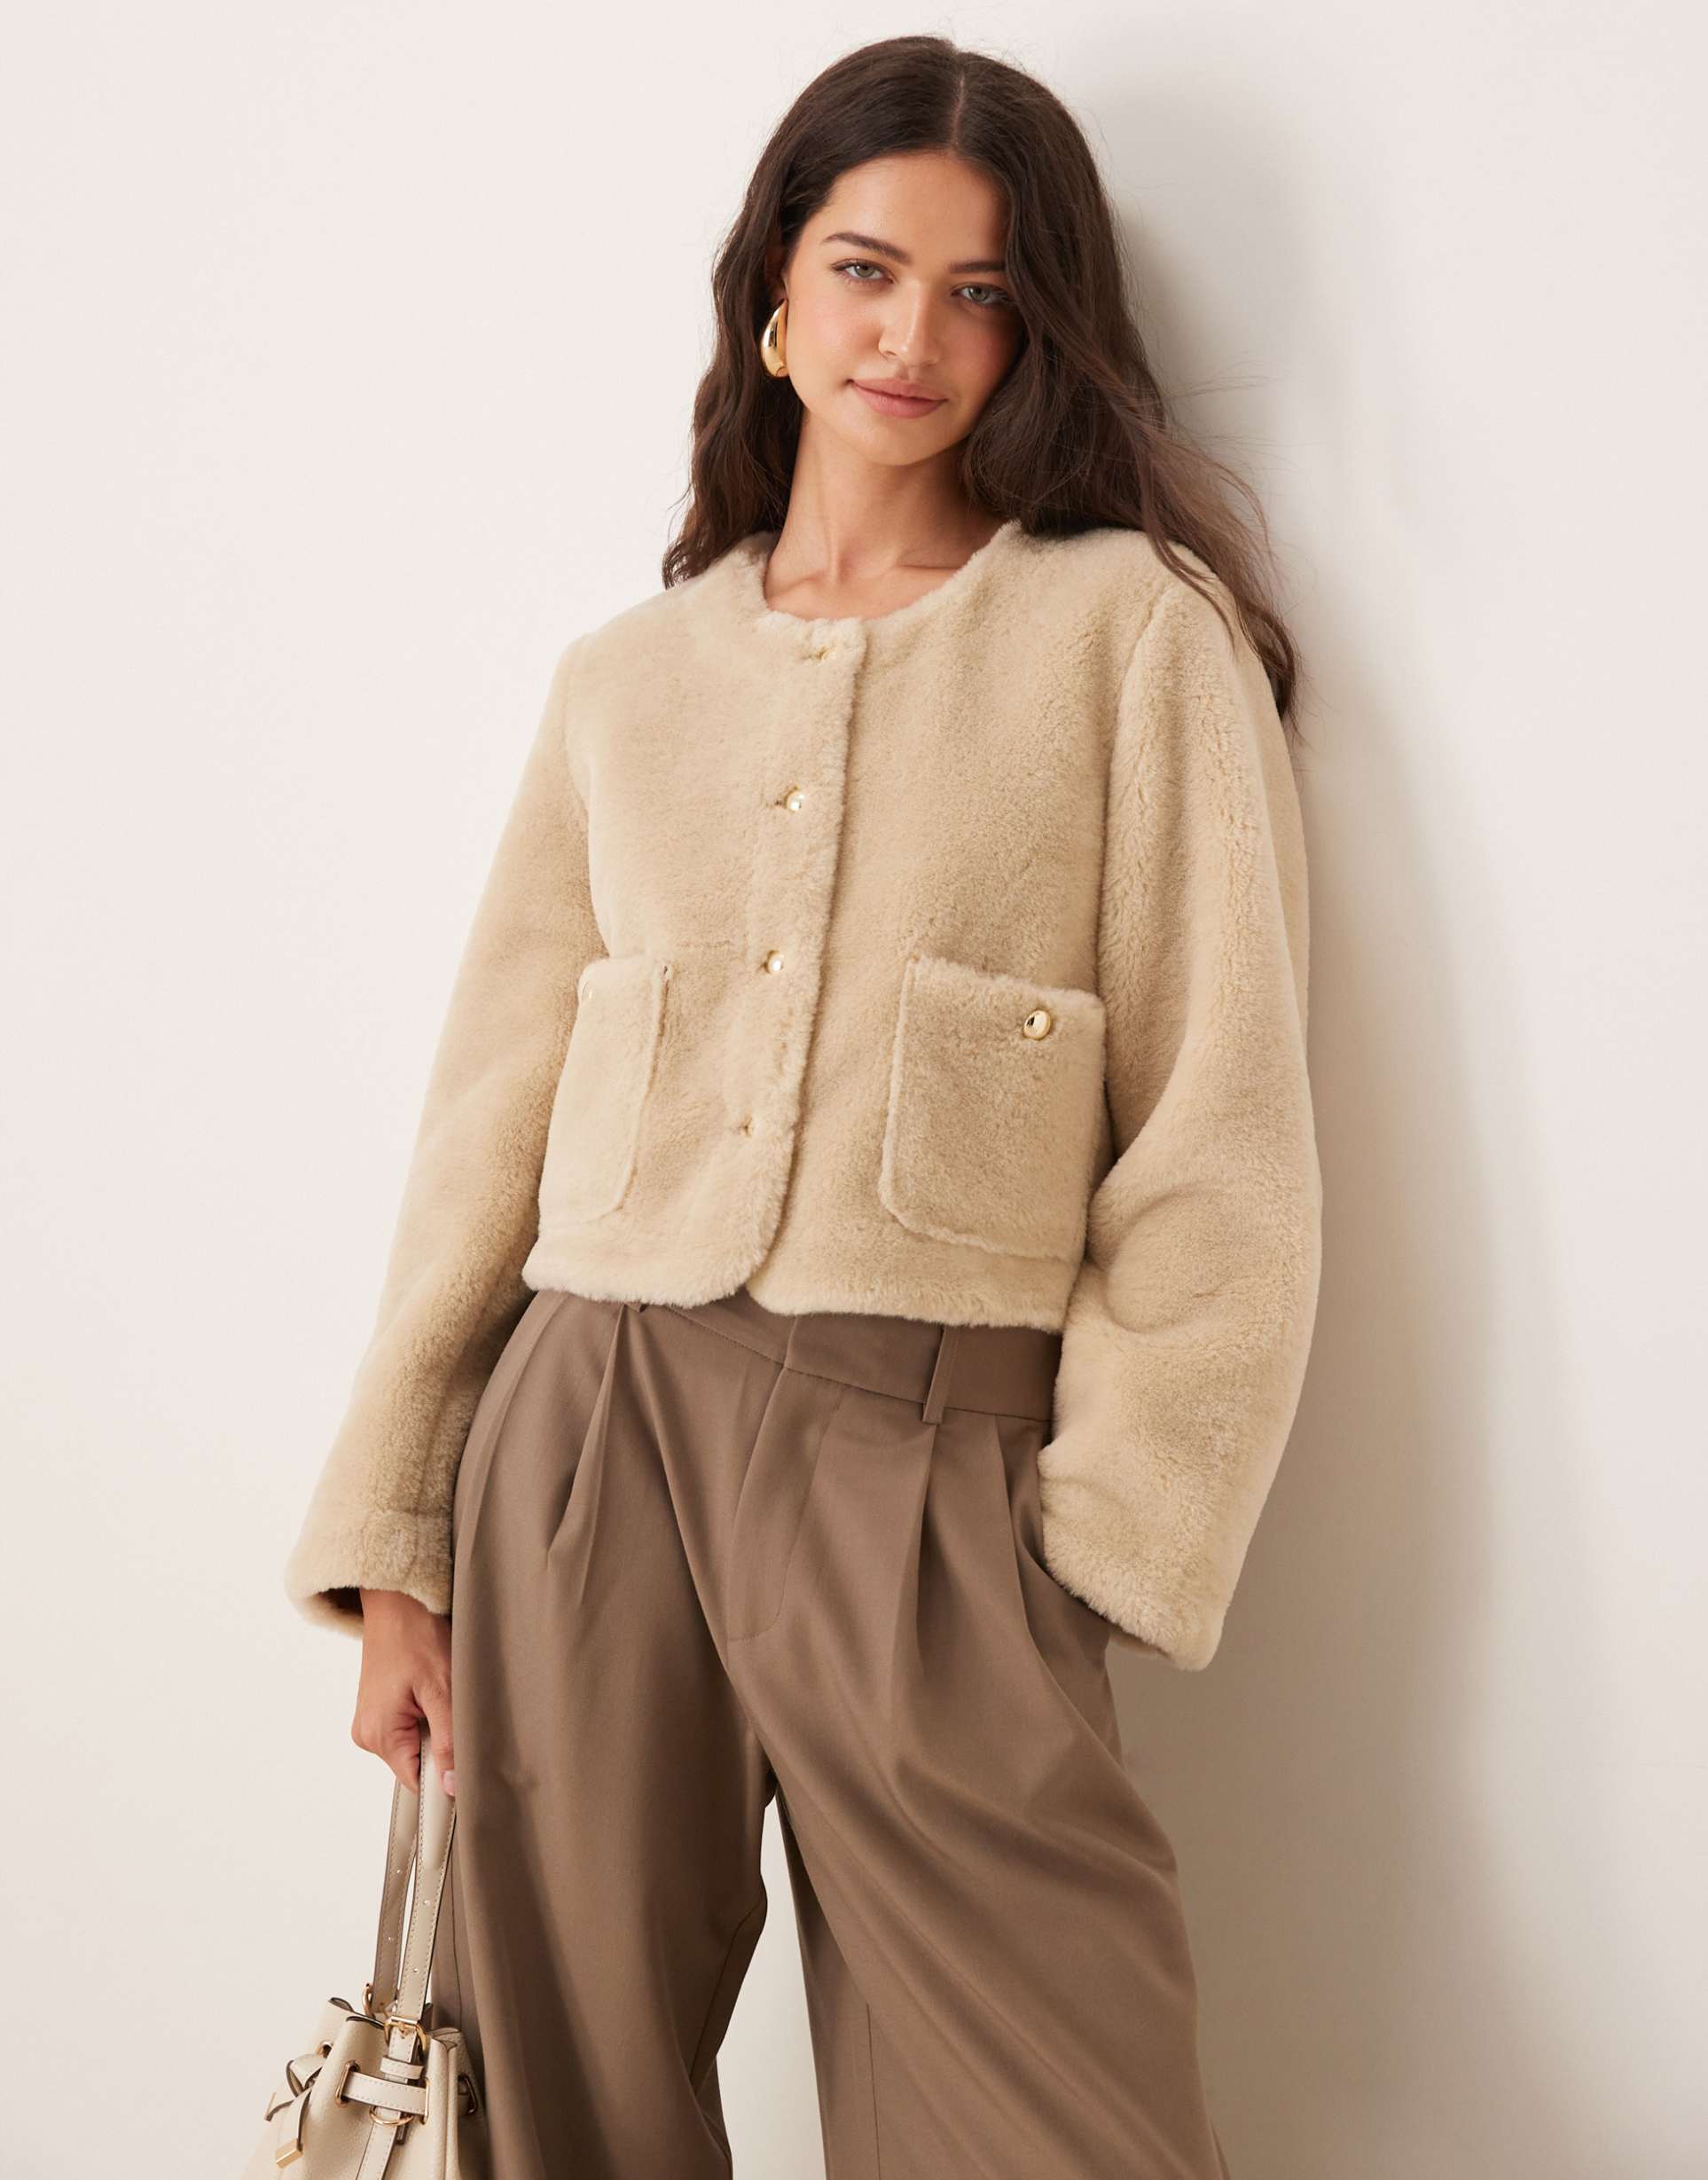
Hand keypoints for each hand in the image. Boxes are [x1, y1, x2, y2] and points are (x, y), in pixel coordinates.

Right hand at [351, 1589, 455, 1798]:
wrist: (396, 1599)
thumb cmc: (416, 1635)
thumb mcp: (442, 1690)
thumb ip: (448, 1742)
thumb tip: (452, 1786)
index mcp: (379, 1735)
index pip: (416, 1782)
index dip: (445, 1776)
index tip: (465, 1756)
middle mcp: (367, 1734)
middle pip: (415, 1763)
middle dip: (441, 1744)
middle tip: (451, 1708)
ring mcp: (369, 1721)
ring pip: (414, 1744)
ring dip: (433, 1727)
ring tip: (437, 1693)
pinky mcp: (377, 1708)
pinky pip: (406, 1727)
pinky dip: (424, 1715)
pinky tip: (428, 1689)